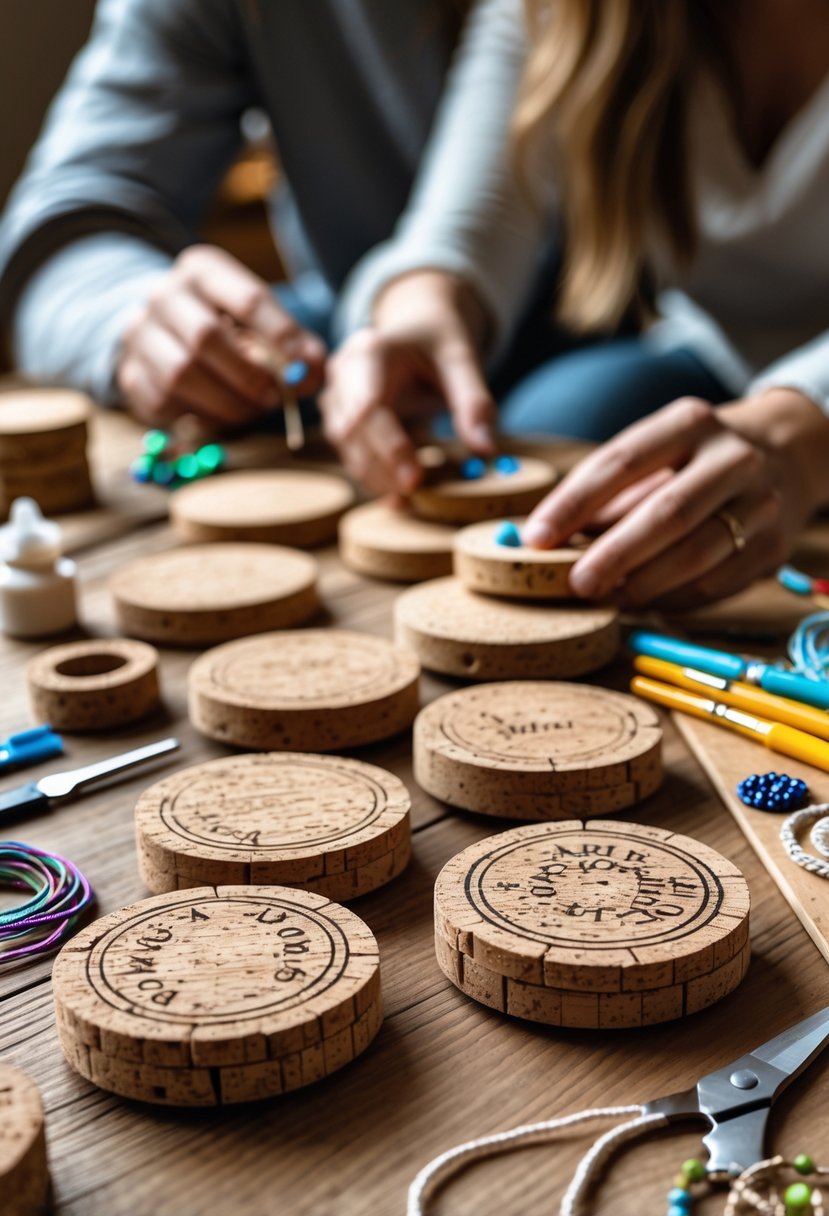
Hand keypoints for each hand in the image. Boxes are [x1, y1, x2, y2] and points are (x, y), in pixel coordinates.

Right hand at [116, 245, 325, 427]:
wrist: (162, 331)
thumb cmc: (227, 326)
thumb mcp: (261, 322)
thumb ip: (294, 345)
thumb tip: (312, 370)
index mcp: (204, 270)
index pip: (248, 300)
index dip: (281, 335)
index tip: (304, 365)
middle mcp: (164, 295)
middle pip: (206, 337)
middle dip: (248, 375)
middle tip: (274, 398)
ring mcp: (140, 334)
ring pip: (180, 374)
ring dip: (225, 401)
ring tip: (251, 410)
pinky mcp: (130, 374)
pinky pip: (164, 403)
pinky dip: (198, 416)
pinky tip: (220, 414)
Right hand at [320, 272, 495, 496]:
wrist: (416, 324)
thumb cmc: (438, 339)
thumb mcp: (462, 359)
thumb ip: (474, 402)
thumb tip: (485, 451)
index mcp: (369, 351)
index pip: (369, 407)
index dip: (389, 447)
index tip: (415, 479)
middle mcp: (342, 373)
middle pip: (351, 432)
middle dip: (380, 470)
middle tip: (414, 498)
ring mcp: (336, 396)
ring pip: (346, 448)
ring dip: (374, 478)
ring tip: (409, 502)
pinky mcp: (340, 418)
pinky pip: (352, 452)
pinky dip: (374, 475)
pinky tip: (399, 493)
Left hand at [522, 390, 828, 608]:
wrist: (784, 455)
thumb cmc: (692, 461)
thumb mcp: (654, 453)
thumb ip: (604, 492)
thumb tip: (543, 541)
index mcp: (689, 423)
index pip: (620, 462)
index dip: (573, 503)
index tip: (536, 538)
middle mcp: (732, 458)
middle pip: (667, 512)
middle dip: (615, 553)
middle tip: (575, 583)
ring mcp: (760, 503)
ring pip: (697, 553)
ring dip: (644, 584)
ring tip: (607, 599)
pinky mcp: (774, 547)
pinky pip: (717, 584)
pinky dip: (674, 599)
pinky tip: (644, 604)